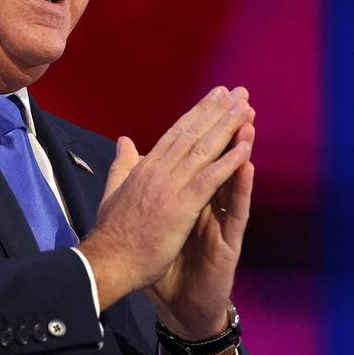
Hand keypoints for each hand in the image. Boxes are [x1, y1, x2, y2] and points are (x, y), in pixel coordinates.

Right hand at [77, 87, 253, 310]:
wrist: (107, 262)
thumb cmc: (112, 233)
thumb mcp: (114, 191)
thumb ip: (122, 165)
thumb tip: (124, 141)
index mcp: (145, 167)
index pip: (176, 133)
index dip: (198, 113)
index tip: (215, 97)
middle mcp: (158, 169)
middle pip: (193, 133)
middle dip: (217, 111)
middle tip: (239, 92)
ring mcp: (170, 186)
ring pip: (203, 149)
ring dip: (227, 127)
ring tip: (246, 108)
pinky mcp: (181, 206)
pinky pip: (209, 178)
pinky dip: (228, 161)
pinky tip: (245, 147)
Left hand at [148, 118, 253, 338]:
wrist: (179, 307)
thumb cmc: (166, 266)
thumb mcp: (149, 222)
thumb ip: (141, 185)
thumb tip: (128, 153)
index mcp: (189, 196)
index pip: (197, 155)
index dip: (203, 126)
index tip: (212, 97)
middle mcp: (209, 205)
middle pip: (219, 160)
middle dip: (228, 128)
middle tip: (240, 97)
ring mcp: (221, 222)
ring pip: (232, 180)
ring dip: (240, 149)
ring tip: (247, 120)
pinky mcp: (228, 243)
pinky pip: (235, 212)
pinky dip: (240, 188)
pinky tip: (246, 164)